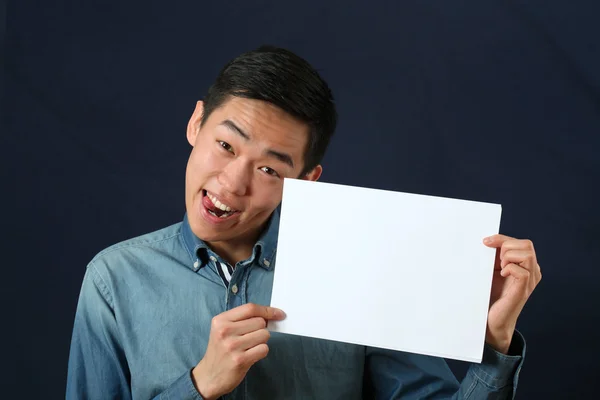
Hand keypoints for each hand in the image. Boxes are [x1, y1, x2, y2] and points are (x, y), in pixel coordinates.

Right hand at [192, 303, 285, 398]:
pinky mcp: (240, 360)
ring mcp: (232, 346)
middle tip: (251, 338)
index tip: (279, 314)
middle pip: (260, 322)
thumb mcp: (223, 330)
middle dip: (261, 329)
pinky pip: (264, 349)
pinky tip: (251, 355)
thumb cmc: (220, 351)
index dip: (267, 310)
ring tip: (249, 347)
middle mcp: (225, 331)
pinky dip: (261, 352)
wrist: (208, 376)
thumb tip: (269, 315)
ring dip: (261, 341)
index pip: (250, 308)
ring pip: (264, 335)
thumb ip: (242, 320)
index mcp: (220, 320)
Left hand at [483, 234, 541, 353]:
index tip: (485, 242)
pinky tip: (501, 275)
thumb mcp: (493, 269)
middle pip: (527, 245)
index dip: (503, 239)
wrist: (491, 319)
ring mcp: (530, 282)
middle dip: (506, 247)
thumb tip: (488, 240)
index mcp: (527, 265)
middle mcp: (533, 272)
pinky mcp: (523, 291)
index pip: (522, 242)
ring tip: (500, 268)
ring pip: (527, 255)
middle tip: (495, 261)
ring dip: (508, 257)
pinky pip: (523, 272)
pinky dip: (509, 268)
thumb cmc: (491, 294)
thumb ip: (495, 256)